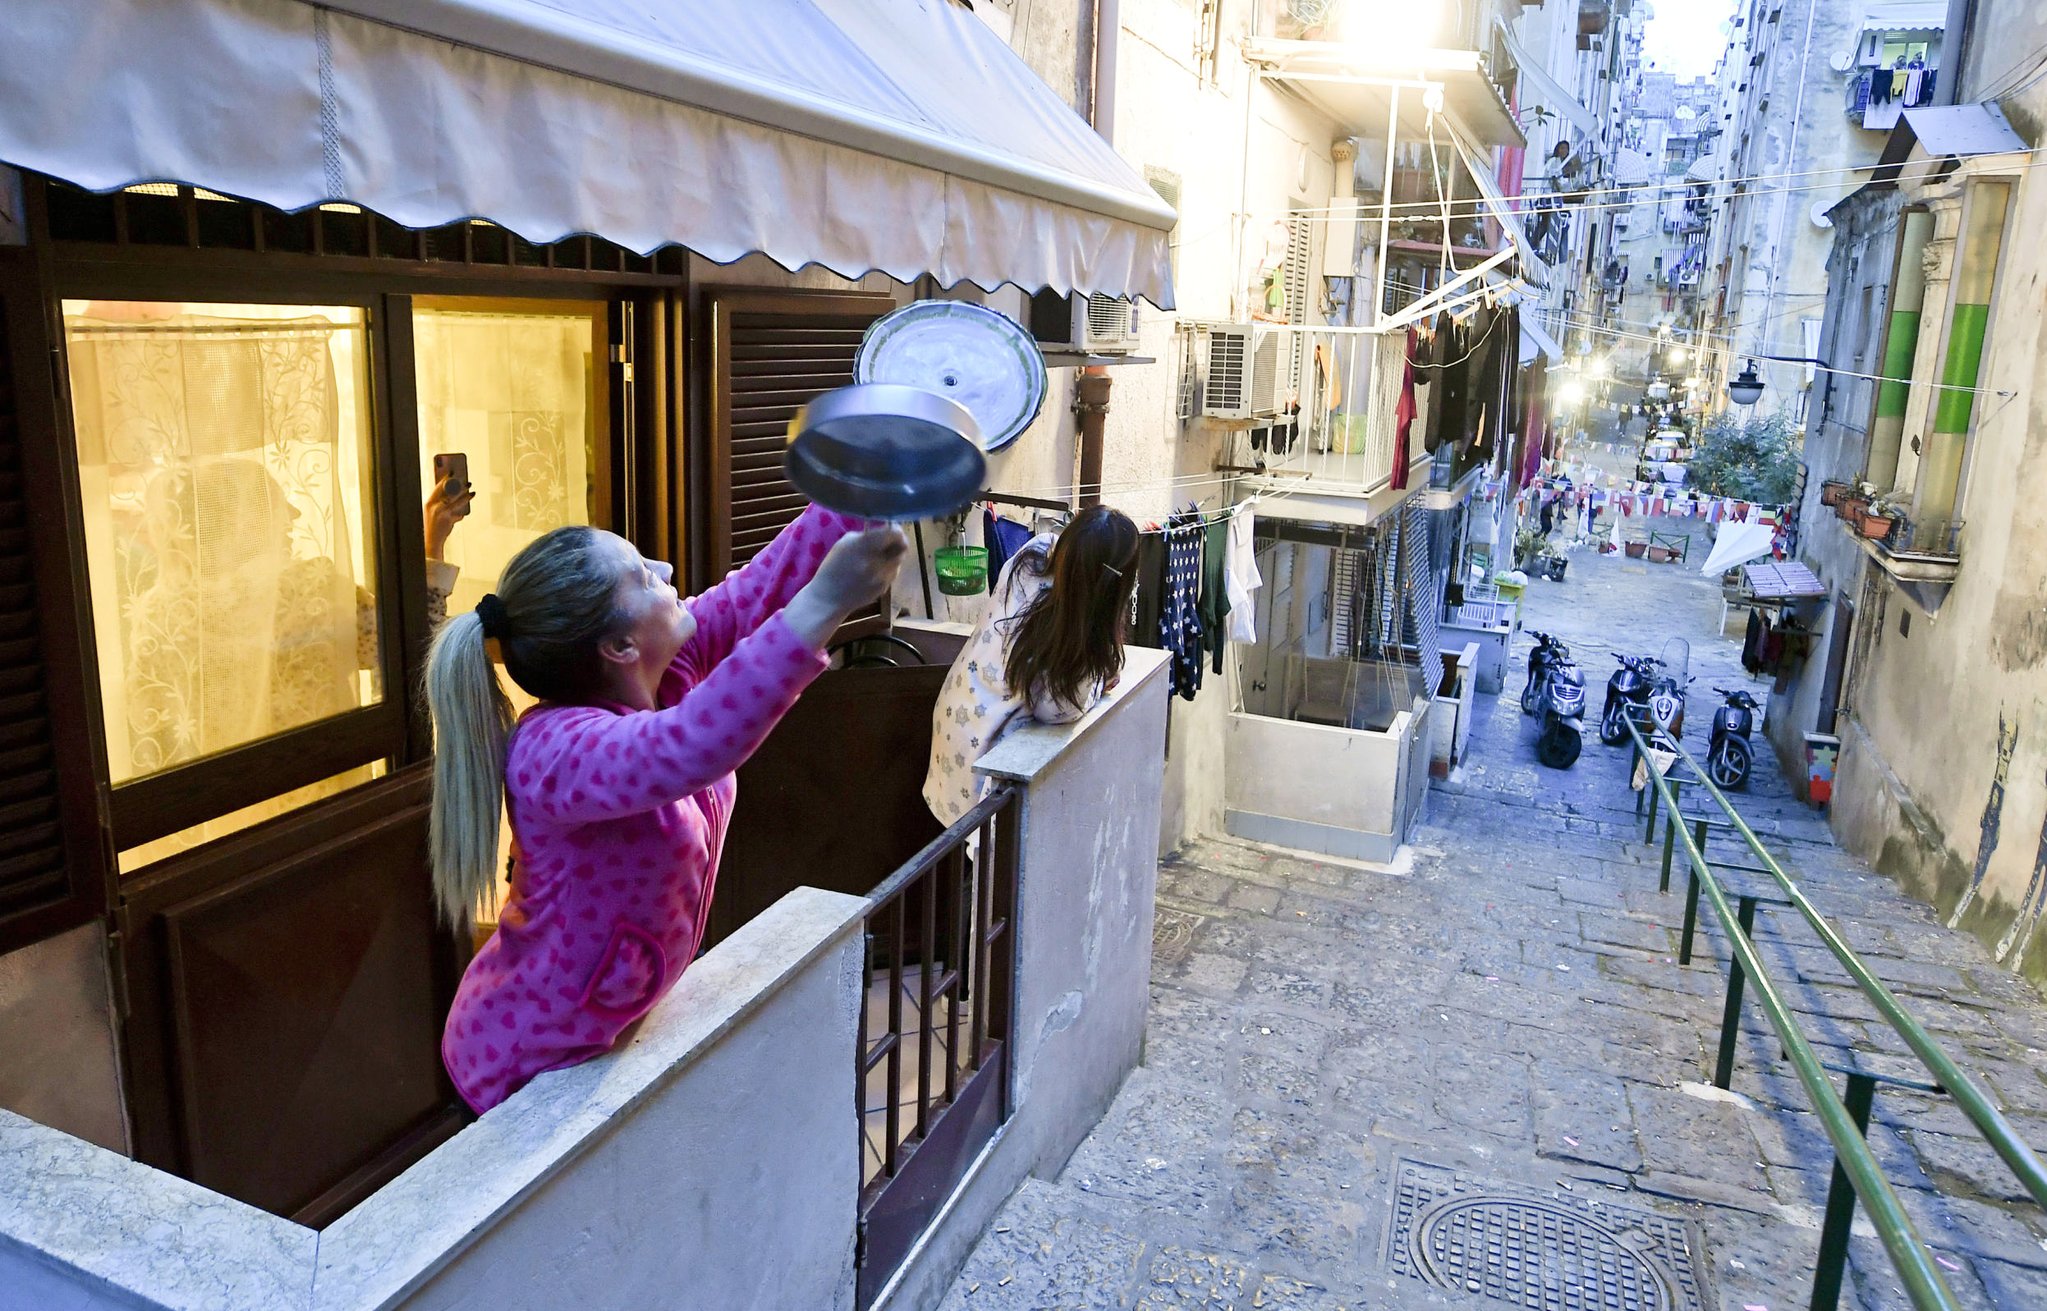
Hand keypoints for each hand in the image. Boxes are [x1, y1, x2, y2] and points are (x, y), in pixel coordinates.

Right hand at [424, 476, 473, 559]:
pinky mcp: (448, 519)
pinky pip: (459, 514)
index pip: (438, 488)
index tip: (452, 474)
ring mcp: (442, 512)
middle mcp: (434, 506)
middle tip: (468, 483)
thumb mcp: (433, 513)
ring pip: (457, 501)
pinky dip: (461, 515)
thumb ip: (440, 504)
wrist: (431, 540)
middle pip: (449, 492)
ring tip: (472, 493)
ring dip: (466, 496)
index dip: (445, 479)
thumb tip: (451, 496)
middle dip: (459, 486)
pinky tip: (462, 515)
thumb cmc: (432, 526)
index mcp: (429, 503)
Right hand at [783, 526, 908, 647]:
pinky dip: (886, 570)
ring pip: (898, 561)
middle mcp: (877, 561)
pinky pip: (891, 574)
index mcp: (865, 546)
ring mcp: (882, 577)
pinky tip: (873, 572)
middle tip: (891, 541)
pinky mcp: (884, 589)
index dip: (896, 529)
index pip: (894, 534)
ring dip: (892, 557)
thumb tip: (882, 530)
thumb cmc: (833, 567)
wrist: (828, 598)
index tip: (892, 527)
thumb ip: (865, 535)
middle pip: (902, 547)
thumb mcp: (844, 544)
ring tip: (879, 557)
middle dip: (898, 542)